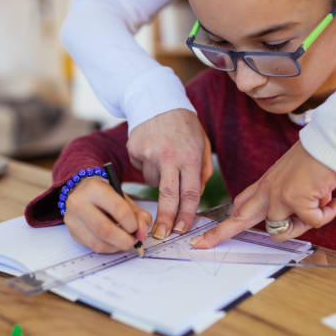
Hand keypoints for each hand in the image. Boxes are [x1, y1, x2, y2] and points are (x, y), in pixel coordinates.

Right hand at [63, 177, 151, 252]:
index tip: (136, 228)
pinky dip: (108, 248)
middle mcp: (79, 203)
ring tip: (124, 241)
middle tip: (133, 240)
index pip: (119, 210)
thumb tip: (142, 234)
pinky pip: (93, 247)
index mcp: (95, 188)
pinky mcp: (72, 233)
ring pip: (98, 243)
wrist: (81, 192)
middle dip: (124, 240)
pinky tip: (114, 242)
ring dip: (117, 247)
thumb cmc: (105, 195)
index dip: (132, 224)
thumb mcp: (123, 197)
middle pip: (105, 230)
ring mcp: (72, 219)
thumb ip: (138, 215)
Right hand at [127, 109, 212, 238]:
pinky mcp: (134, 150)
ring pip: (153, 182)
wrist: (156, 100)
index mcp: (189, 156)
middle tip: (160, 235)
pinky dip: (148, 166)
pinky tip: (152, 150)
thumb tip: (194, 196)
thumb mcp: (202, 143)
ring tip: (164, 157)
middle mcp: (169, 156)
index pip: (190, 193)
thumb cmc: (183, 125)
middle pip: (168, 196)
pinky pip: (142, 170)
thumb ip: (202, 170)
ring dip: (159, 178)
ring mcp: (149, 154)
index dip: (186, 215)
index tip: (182, 230)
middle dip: (165, 219)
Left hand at [191, 141, 335, 247]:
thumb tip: (305, 218)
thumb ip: (293, 201)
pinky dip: (327, 215)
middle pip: (237, 219)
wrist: (330, 142)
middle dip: (218, 233)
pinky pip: (312, 222)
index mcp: (265, 185)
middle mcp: (267, 191)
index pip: (240, 204)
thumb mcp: (296, 181)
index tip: (206, 234)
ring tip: (323, 206)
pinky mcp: (295, 200)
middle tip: (201, 244)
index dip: (226, 222)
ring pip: (280, 231)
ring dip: (304, 225)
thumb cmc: (318, 160)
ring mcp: (278, 196)